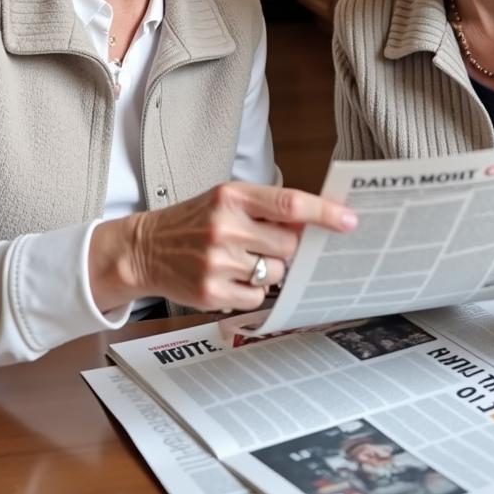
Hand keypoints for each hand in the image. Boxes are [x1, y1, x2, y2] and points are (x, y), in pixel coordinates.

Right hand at [89, 183, 356, 312]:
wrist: (144, 249)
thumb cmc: (193, 221)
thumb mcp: (226, 200)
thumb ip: (267, 209)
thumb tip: (314, 225)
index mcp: (232, 196)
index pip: (289, 204)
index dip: (324, 213)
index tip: (350, 220)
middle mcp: (225, 227)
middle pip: (289, 245)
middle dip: (285, 248)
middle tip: (263, 243)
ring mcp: (218, 262)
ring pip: (276, 274)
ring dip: (268, 271)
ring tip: (240, 260)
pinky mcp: (211, 292)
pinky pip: (256, 297)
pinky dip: (251, 291)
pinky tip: (229, 278)